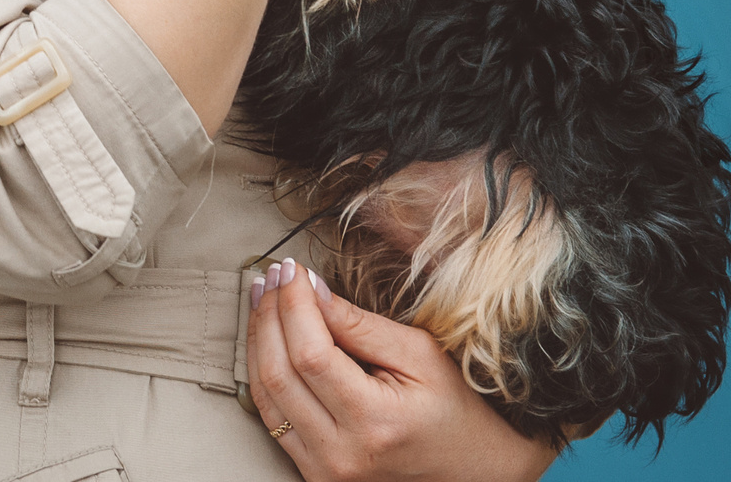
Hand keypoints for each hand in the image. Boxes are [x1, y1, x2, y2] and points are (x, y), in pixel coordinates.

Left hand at [246, 259, 558, 480]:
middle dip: (269, 315)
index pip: (311, 353)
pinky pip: (270, 416)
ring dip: (258, 339)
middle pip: (280, 372)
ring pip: (265, 394)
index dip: (293, 304)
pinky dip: (263, 371)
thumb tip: (308, 287)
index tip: (292, 268)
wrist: (471, 471)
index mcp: (375, 422)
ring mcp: (324, 469)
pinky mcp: (313, 472)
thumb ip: (360, 324)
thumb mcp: (420, 355)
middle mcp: (342, 453)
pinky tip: (268, 337)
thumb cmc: (453, 409)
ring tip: (264, 297)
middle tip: (273, 275)